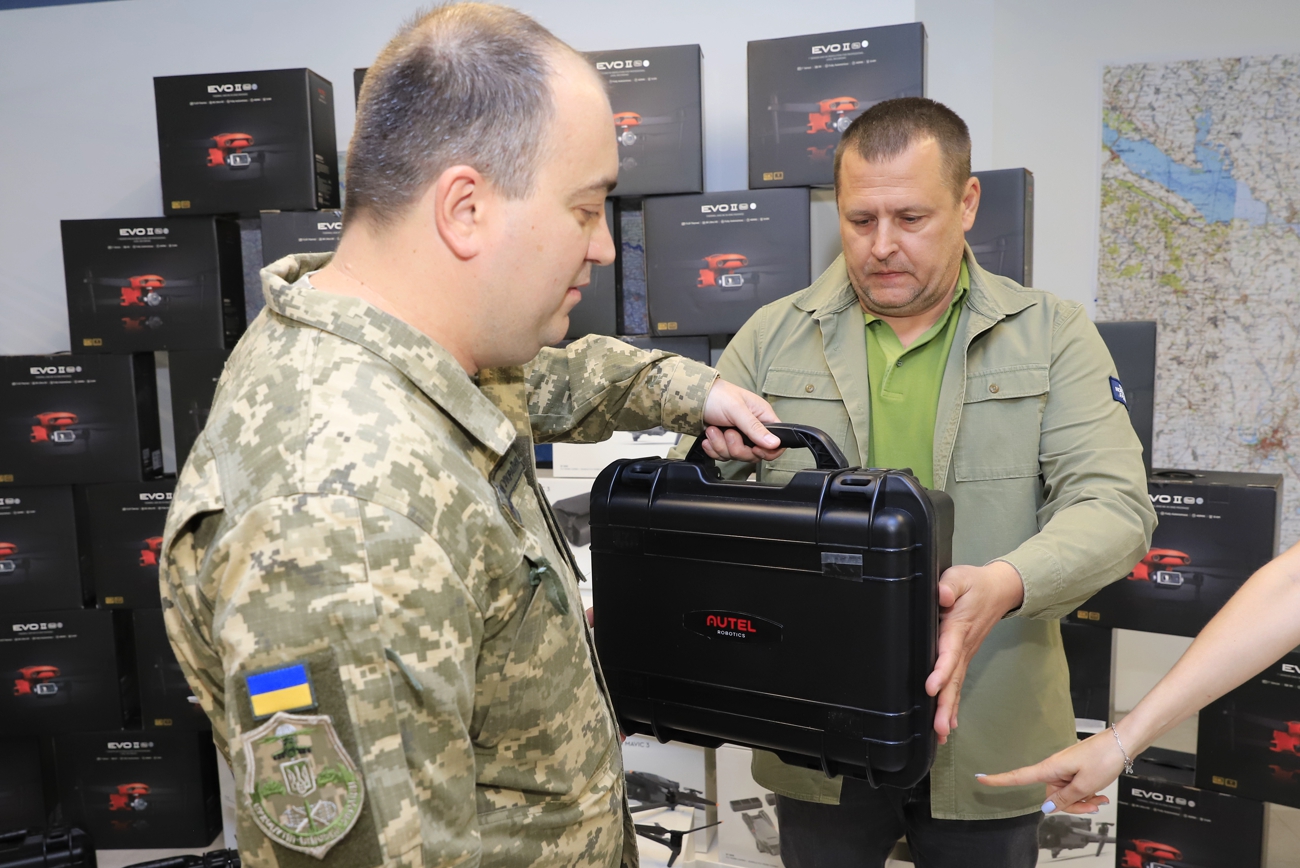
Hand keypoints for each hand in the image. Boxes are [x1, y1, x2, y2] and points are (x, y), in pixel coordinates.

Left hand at [700, 379, 784, 462]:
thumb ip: (755, 427)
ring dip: (721, 445)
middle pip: (754, 454)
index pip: (776, 442)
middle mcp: (753, 429)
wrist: (693, 397)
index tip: (755, 449)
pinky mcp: (725, 443)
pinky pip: (723, 456)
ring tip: (713, 430)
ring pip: (737, 456)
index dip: (768, 451)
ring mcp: (739, 437)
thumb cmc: (718, 395)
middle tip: (728, 432)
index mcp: (763, 417)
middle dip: (737, 447)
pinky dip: (714, 449)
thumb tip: (775, 443)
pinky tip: (709, 437)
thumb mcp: (737, 409)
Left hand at [925, 561, 1024, 742]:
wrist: (1000, 590)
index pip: (949, 652)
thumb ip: (950, 584)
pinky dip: (953, 705)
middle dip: (945, 704)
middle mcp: (963, 646)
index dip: (941, 670)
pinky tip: (947, 724)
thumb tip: (942, 595)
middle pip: (954, 679)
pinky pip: (958, 685)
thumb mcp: (959, 576)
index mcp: (958, 627)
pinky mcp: (965, 658)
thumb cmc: (975, 584)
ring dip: (948, 710)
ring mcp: (966, 654)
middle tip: (938, 727)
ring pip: (956, 686)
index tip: (932, 686)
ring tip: (940, 733)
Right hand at [977, 728, 1122, 814]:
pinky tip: (1100, 794)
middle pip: (1052, 795)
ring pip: (1066, 794)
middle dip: (1071, 805)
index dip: (999, 779)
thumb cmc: (1103, 757)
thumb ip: (1064, 798)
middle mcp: (1055, 768)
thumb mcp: (1085, 784)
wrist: (1123, 743)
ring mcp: (1066, 768)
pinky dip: (1087, 793)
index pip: (1018, 776)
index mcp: (1050, 768)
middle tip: (1092, 805)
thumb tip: (1046, 807)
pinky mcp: (1076, 768)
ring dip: (1082, 800)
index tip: (980, 778)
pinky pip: (1075, 787)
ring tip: (1100, 799)